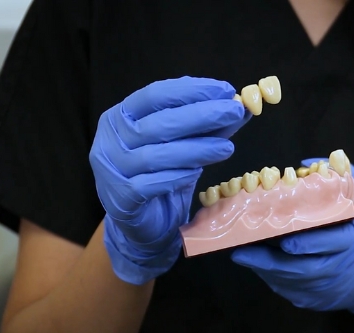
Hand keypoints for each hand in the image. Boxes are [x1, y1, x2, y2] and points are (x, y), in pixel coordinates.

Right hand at [89, 76, 249, 284]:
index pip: (155, 95)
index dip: (191, 90)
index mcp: (121, 116)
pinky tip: (198, 173)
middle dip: (201, 115)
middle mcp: (110, 139)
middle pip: (159, 123)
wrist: (143, 222)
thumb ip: (209, 125)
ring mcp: (112, 170)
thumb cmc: (162, 174)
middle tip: (234, 111)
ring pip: (157, 155)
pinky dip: (177, 177)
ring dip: (196, 149)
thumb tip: (243, 106)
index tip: (225, 90)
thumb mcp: (185, 144)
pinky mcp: (121, 198)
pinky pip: (152, 184)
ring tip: (227, 148)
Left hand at [230, 160, 353, 313]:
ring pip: (289, 281)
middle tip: (242, 248)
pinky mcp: (313, 301)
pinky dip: (269, 276)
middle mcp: (339, 269)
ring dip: (263, 268)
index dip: (308, 243)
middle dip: (270, 259)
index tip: (285, 239)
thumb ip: (344, 179)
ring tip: (240, 252)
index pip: (331, 243)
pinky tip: (254, 262)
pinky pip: (286, 289)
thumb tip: (307, 164)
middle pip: (301, 268)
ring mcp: (325, 290)